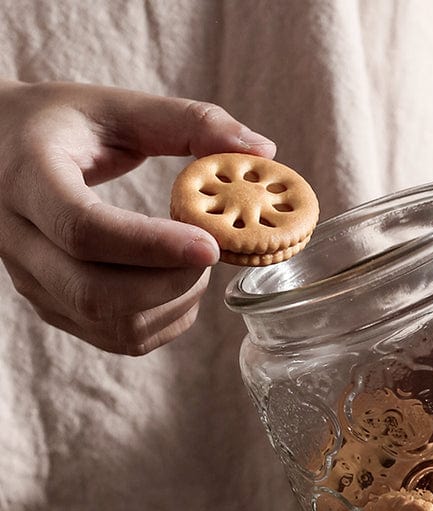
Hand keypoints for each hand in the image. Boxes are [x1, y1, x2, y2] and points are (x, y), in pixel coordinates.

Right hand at [0, 80, 275, 354]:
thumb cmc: (61, 125)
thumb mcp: (117, 107)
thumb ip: (190, 123)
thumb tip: (264, 149)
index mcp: (27, 178)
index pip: (84, 229)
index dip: (153, 246)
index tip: (211, 244)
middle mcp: (17, 239)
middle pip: (97, 293)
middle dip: (172, 283)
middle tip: (208, 253)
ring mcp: (32, 281)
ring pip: (110, 324)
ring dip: (172, 304)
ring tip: (192, 265)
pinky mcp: (52, 306)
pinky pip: (116, 338)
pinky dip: (163, 322)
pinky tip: (176, 287)